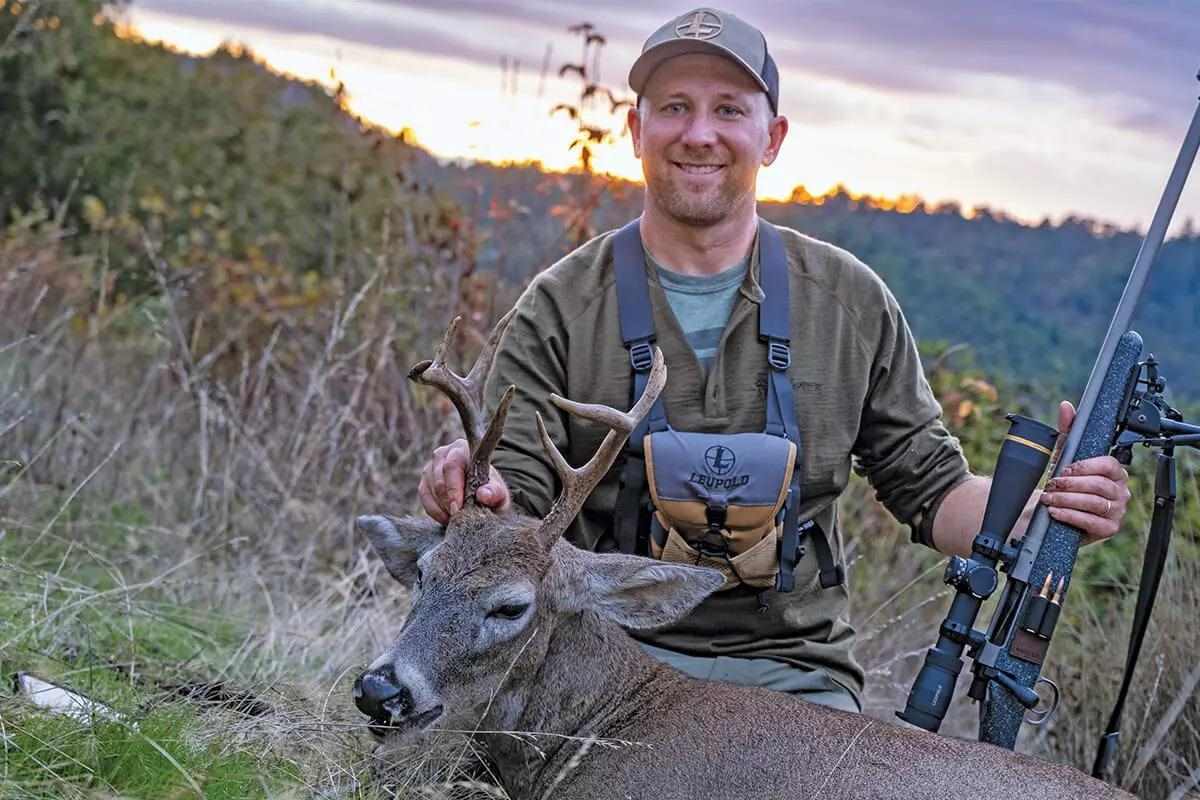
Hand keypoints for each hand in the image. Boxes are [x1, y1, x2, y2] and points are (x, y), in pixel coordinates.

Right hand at [417, 438, 511, 523]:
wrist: (483, 497)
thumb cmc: (491, 491)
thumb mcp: (499, 493)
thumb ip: (495, 493)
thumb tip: (483, 495)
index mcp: (463, 449)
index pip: (452, 465)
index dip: (453, 488)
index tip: (458, 508)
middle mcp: (444, 453)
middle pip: (439, 478)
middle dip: (447, 500)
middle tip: (458, 516)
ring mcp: (431, 467)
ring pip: (429, 488)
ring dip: (442, 507)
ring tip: (456, 517)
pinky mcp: (425, 481)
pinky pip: (424, 496)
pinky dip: (434, 510)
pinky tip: (446, 518)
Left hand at [1038, 401, 1131, 543]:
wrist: (1053, 512)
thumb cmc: (1063, 483)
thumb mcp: (1063, 456)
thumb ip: (1067, 431)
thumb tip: (1066, 406)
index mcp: (1115, 472)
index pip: (1109, 465)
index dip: (1085, 467)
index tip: (1064, 469)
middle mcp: (1121, 491)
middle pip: (1099, 485)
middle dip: (1070, 484)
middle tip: (1051, 484)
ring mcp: (1117, 511)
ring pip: (1094, 503)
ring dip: (1066, 500)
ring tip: (1048, 498)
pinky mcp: (1108, 529)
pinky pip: (1091, 522)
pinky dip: (1070, 516)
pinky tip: (1055, 512)